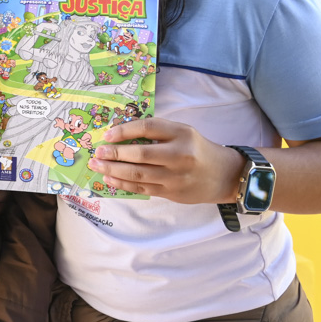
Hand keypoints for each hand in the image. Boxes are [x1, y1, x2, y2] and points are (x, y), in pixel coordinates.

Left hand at [88, 117, 242, 203]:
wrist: (223, 175)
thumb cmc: (196, 148)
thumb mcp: (182, 132)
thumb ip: (156, 131)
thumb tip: (119, 133)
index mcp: (182, 134)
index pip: (148, 128)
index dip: (125, 130)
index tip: (108, 135)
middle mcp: (180, 155)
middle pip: (141, 154)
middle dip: (115, 154)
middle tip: (97, 152)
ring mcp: (176, 176)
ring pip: (139, 174)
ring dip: (113, 170)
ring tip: (97, 165)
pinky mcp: (172, 193)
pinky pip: (142, 188)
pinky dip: (123, 183)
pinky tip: (109, 178)